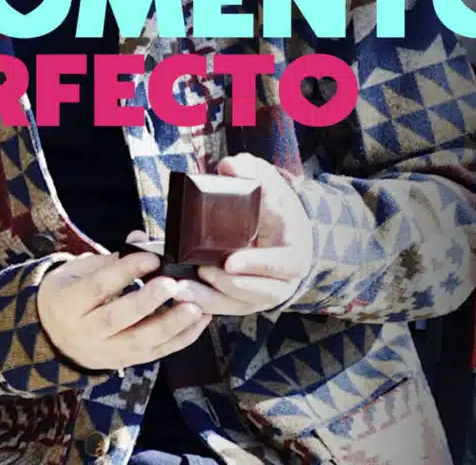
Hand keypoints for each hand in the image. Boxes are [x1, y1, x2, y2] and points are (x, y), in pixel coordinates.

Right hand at [37, 250, 210, 371]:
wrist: (53, 334)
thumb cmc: (71, 292)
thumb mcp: (79, 270)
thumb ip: (111, 257)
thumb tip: (141, 239)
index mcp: (68, 302)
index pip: (98, 287)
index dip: (124, 271)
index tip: (152, 257)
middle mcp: (84, 332)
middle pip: (116, 319)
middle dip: (147, 303)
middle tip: (173, 285)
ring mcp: (104, 352)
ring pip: (139, 343)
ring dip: (171, 325)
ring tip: (195, 308)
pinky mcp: (124, 363)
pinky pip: (154, 354)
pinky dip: (180, 339)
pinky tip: (199, 321)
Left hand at [128, 154, 314, 316]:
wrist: (281, 227)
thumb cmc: (272, 202)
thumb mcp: (266, 181)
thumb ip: (250, 170)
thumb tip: (228, 166)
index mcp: (293, 251)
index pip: (279, 263)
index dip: (256, 265)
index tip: (229, 262)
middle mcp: (283, 279)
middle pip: (259, 292)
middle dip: (228, 285)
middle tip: (201, 272)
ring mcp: (264, 293)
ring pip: (239, 304)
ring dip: (210, 299)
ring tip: (181, 288)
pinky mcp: (246, 300)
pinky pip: (226, 308)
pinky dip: (204, 304)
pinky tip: (181, 297)